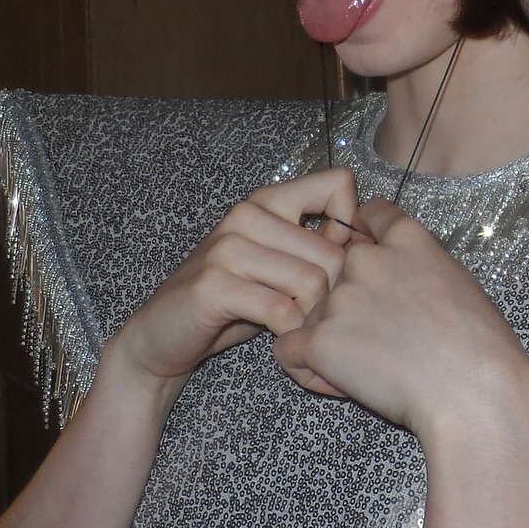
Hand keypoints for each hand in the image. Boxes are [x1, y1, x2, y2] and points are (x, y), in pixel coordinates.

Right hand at [109, 169, 365, 395]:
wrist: (162, 337)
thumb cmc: (231, 301)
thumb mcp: (278, 266)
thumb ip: (315, 246)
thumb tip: (367, 239)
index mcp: (268, 201)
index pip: (339, 184)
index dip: (354, 227)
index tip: (341, 266)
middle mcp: (248, 215)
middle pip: (333, 251)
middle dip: (337, 297)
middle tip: (324, 323)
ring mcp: (229, 247)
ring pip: (312, 281)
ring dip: (314, 319)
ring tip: (304, 334)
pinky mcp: (215, 285)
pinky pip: (281, 311)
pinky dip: (292, 336)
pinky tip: (284, 343)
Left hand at [272, 198, 528, 438]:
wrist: (474, 392)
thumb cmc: (483, 347)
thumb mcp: (458, 282)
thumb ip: (419, 266)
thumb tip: (401, 282)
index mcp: (407, 238)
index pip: (366, 216)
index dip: (365, 242)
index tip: (376, 272)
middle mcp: (367, 259)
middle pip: (335, 271)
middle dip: (346, 301)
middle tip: (376, 338)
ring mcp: (340, 297)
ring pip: (311, 314)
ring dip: (329, 339)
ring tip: (367, 370)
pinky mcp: (320, 339)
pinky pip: (288, 350)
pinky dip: (307, 369)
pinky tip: (339, 383)